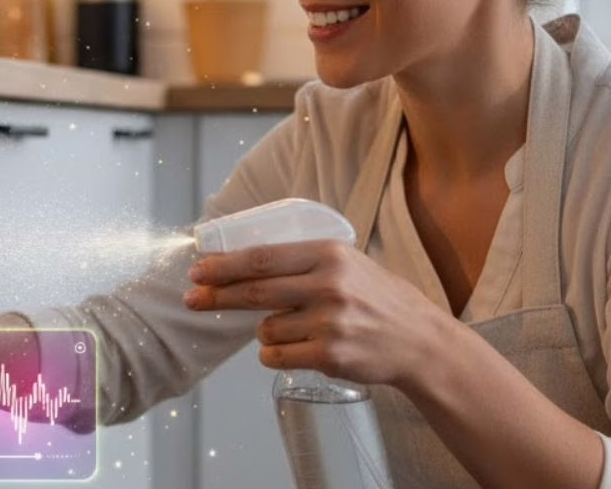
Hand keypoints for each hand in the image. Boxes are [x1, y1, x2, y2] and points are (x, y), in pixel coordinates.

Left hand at [182, 240, 446, 387]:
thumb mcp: (346, 263)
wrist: (419, 341)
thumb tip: (240, 261)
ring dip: (266, 330)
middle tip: (191, 298)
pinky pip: (276, 356)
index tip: (198, 270)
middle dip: (217, 295)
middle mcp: (329, 286)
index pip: (263, 258)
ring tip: (297, 328)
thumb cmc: (375, 298)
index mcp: (329, 254)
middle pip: (255, 291)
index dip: (225, 265)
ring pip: (266, 328)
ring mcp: (330, 323)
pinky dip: (274, 354)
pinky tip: (295, 348)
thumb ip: (302, 260)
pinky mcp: (330, 357)